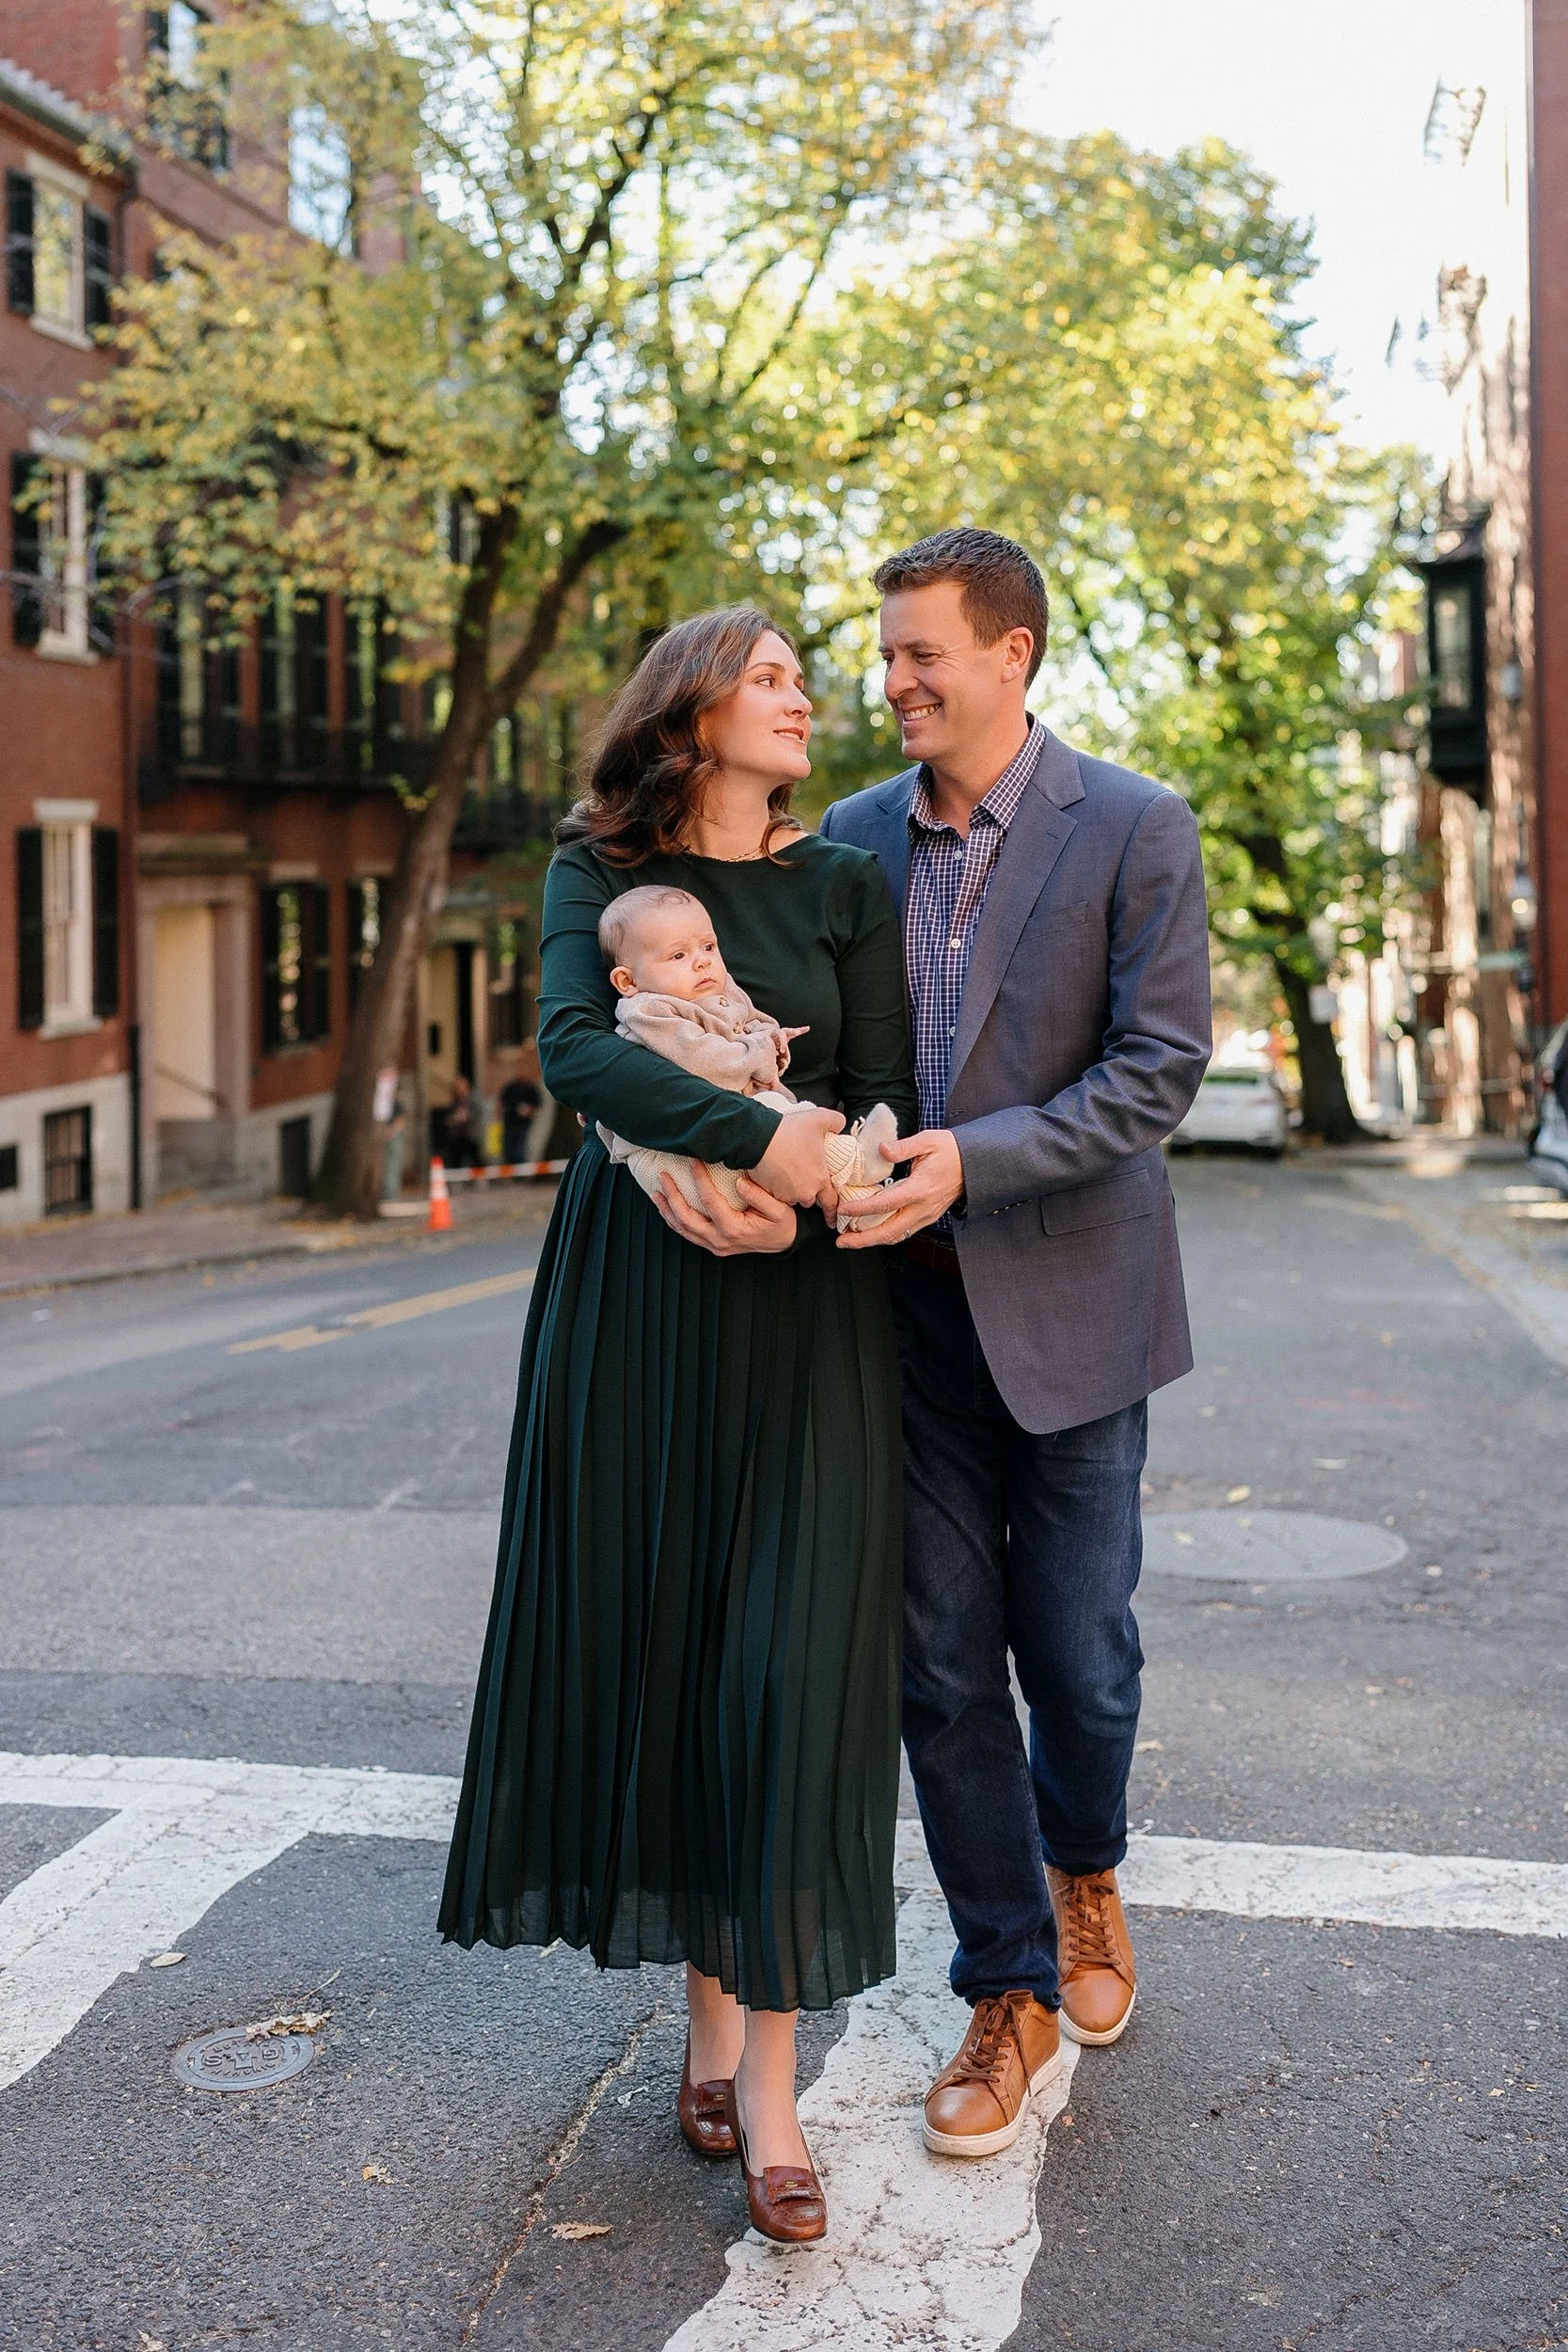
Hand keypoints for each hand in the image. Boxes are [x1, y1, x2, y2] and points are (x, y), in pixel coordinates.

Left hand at [653, 1163, 797, 1256]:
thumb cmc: (782, 1223)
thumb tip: (739, 1182)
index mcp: (734, 1228)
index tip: (692, 1160)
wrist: (785, 1242)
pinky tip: (665, 1207)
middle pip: (686, 1218)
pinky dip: (674, 1221)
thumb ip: (759, 1196)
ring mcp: (714, 1245)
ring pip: (682, 1229)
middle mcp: (720, 1240)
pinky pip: (688, 1234)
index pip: (710, 1200)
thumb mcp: (778, 1210)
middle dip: (672, 1196)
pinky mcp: (713, 1245)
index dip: (699, 1178)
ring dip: (667, 1210)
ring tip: (655, 1192)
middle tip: (662, 1176)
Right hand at [751, 1106, 844, 1209]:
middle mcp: (805, 1192)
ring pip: (792, 1196)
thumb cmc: (789, 1130)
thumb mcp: (819, 1118)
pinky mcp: (769, 1192)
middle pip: (809, 1198)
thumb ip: (835, 1121)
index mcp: (820, 1179)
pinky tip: (774, 1173)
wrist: (759, 1138)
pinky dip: (776, 1187)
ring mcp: (786, 1194)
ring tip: (786, 1172)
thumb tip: (840, 1124)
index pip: (831, 1201)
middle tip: (801, 1177)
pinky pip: (776, 1194)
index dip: (832, 1210)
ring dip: (791, 1189)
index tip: (833, 1220)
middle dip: (807, 1191)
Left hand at [836, 1128, 965, 1249]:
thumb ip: (903, 1147)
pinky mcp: (928, 1217)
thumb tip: (882, 1149)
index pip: (886, 1204)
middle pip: (889, 1231)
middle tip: (841, 1241)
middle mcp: (923, 1207)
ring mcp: (926, 1215)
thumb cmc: (951, 1150)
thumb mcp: (927, 1140)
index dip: (862, 1209)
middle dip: (863, 1239)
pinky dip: (885, 1234)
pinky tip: (871, 1231)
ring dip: (872, 1240)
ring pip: (896, 1235)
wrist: (975, 1163)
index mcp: (920, 1188)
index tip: (843, 1210)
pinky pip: (904, 1231)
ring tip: (851, 1240)